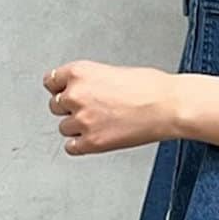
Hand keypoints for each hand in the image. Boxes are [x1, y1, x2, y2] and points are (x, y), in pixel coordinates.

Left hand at [42, 60, 177, 154]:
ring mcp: (82, 120)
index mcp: (80, 72)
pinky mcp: (92, 143)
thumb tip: (81, 91)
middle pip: (55, 106)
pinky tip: (94, 138)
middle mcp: (76, 95)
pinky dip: (80, 145)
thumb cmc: (150, 87)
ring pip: (64, 128)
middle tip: (89, 110)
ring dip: (77, 127)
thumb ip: (90, 81)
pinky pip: (71, 147)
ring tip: (99, 123)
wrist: (167, 106)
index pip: (51, 81)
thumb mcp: (112, 71)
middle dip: (70, 108)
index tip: (64, 93)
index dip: (60, 89)